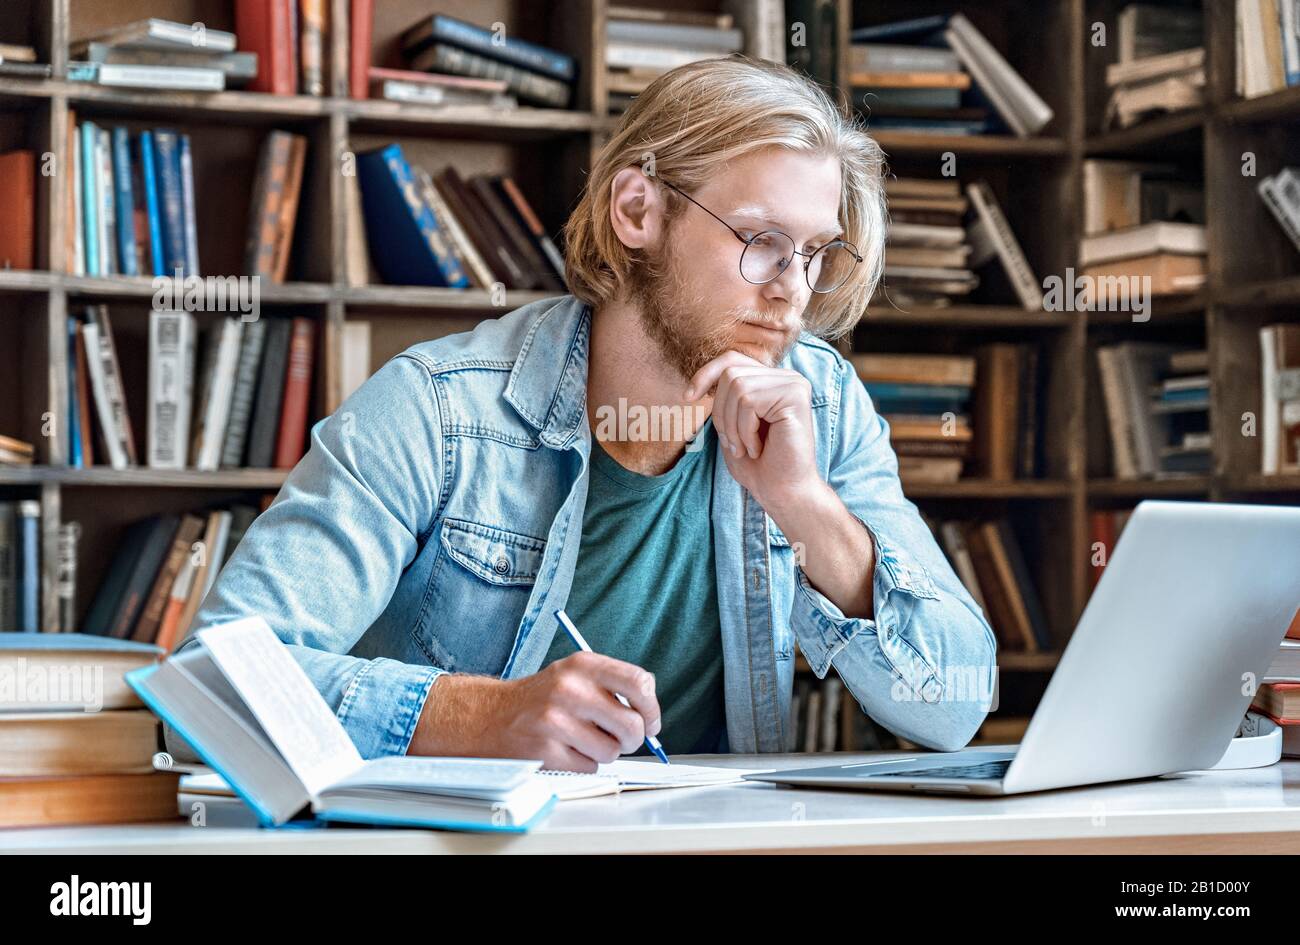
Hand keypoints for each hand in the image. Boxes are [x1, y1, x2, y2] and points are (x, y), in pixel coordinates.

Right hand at [409, 652, 661, 772]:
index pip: (639, 683)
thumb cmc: (541, 699)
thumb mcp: (574, 675)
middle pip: (631, 725)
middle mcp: (570, 689)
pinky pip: (588, 767)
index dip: (652, 708)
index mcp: (582, 665)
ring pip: (611, 752)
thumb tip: (651, 717)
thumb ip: (613, 687)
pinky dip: (582, 764)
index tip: (651, 722)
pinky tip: (564, 750)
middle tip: (620, 739)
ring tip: (582, 741)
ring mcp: (556, 721)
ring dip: (603, 753)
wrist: (490, 716)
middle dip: (632, 739)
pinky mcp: (546, 750)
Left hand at [684, 349, 820, 509]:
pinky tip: (757, 449)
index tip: (687, 398)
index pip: (732, 359)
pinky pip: (750, 402)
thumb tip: (701, 378)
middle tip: (731, 443)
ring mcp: (794, 384)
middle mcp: (786, 377)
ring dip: (733, 425)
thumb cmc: (757, 465)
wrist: (782, 493)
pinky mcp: (796, 396)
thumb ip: (724, 398)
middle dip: (720, 412)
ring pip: (738, 386)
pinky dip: (745, 431)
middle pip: (730, 372)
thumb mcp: (731, 425)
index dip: (705, 374)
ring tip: (745, 448)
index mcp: (771, 381)